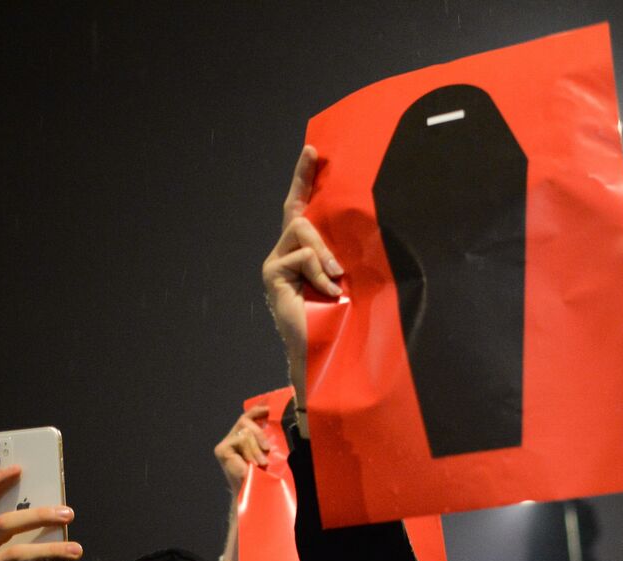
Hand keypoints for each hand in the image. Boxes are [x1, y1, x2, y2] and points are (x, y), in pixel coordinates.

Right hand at [214, 405, 272, 496]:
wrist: (252, 493)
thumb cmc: (262, 475)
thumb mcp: (268, 453)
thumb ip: (267, 438)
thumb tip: (274, 422)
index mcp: (244, 436)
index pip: (248, 416)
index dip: (257, 410)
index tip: (269, 408)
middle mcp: (232, 436)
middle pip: (245, 420)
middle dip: (259, 433)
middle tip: (268, 450)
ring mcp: (226, 443)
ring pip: (245, 432)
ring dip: (256, 448)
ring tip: (260, 463)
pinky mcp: (222, 449)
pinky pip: (240, 440)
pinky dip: (250, 451)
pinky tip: (251, 463)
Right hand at [261, 145, 342, 385]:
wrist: (325, 349)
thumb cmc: (342, 316)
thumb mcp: (344, 275)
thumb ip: (339, 253)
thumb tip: (350, 233)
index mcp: (303, 251)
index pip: (300, 206)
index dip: (303, 177)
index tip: (313, 150)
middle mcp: (285, 252)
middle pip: (299, 215)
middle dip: (323, 237)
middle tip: (338, 270)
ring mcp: (276, 262)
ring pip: (302, 232)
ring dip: (324, 256)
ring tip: (335, 282)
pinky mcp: (273, 273)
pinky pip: (302, 256)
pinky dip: (319, 273)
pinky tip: (327, 294)